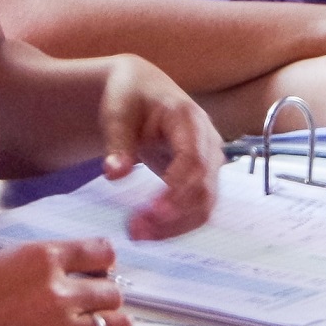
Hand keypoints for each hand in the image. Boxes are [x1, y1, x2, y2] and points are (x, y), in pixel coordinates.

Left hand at [98, 56, 221, 239]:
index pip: (194, 160)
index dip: (177, 189)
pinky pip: (198, 207)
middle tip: (135, 230)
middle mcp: (209, 142)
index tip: (152, 212)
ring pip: (205, 204)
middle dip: (173, 215)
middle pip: (204, 188)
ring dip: (175, 226)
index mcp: (190, 119)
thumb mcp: (117, 113)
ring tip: (138, 234)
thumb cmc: (131, 97)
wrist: (144, 91)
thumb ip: (117, 142)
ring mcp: (210, 162)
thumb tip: (115, 174)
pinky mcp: (203, 178)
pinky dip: (177, 224)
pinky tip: (150, 231)